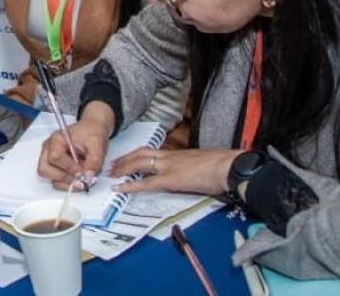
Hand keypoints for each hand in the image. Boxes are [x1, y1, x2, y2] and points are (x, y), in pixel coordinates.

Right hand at [36, 103, 113, 189]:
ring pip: (50, 178)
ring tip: (82, 179)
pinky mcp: (54, 168)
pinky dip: (68, 184)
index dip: (69, 168)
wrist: (92, 130)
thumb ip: (94, 161)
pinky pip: (56, 181)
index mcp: (56, 139)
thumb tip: (89, 176)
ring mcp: (49, 159)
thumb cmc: (91, 133)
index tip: (83, 173)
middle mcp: (48, 150)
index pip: (55, 157)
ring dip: (67, 183)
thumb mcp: (97, 144)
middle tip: (81, 180)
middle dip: (64, 178)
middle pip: (45, 170)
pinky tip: (79, 179)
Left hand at [109, 148, 240, 194]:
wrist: (228, 166)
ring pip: (138, 164)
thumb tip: (188, 174)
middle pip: (140, 154)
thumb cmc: (221, 166)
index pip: (151, 152)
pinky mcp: (171, 179)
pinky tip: (120, 188)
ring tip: (111, 175)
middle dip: (124, 160)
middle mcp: (169, 157)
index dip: (136, 155)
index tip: (126, 160)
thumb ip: (190, 167)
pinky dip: (131, 185)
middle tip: (111, 166)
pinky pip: (146, 183)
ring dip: (122, 169)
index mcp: (177, 154)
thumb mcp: (201, 164)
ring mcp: (168, 167)